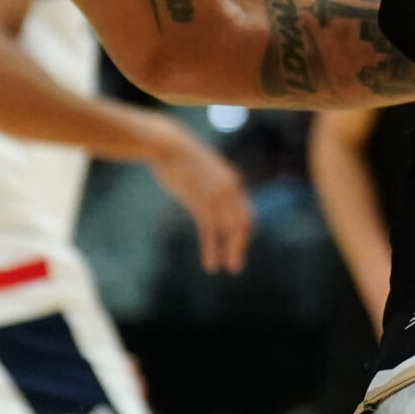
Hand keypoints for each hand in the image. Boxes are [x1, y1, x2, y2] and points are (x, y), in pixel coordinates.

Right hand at [147, 125, 252, 274]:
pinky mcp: (200, 202)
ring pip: (230, 230)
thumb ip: (213, 180)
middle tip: (236, 265)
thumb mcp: (204, 168)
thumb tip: (215, 190)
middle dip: (241, 246)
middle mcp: (230, 189)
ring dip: (230, 252)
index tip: (237, 246)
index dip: (243, 232)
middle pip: (243, 223)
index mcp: (232, 181)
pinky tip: (209, 264)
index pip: (246, 212)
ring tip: (227, 268)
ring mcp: (216, 196)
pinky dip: (211, 250)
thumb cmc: (182, 156)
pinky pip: (210, 232)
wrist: (168, 145)